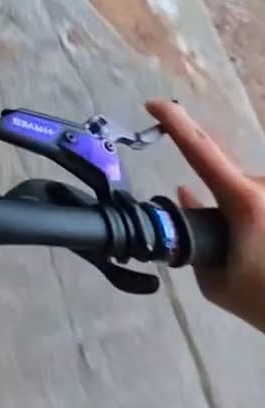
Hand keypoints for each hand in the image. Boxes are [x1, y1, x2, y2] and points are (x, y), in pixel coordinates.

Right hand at [146, 99, 264, 335]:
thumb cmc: (264, 303)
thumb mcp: (217, 282)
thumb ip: (193, 238)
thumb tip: (185, 194)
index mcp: (244, 202)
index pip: (201, 150)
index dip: (175, 123)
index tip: (153, 104)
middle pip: (229, 182)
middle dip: (223, 208)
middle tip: (234, 254)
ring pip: (249, 194)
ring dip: (246, 218)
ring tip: (260, 259)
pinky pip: (260, 199)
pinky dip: (257, 223)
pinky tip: (263, 249)